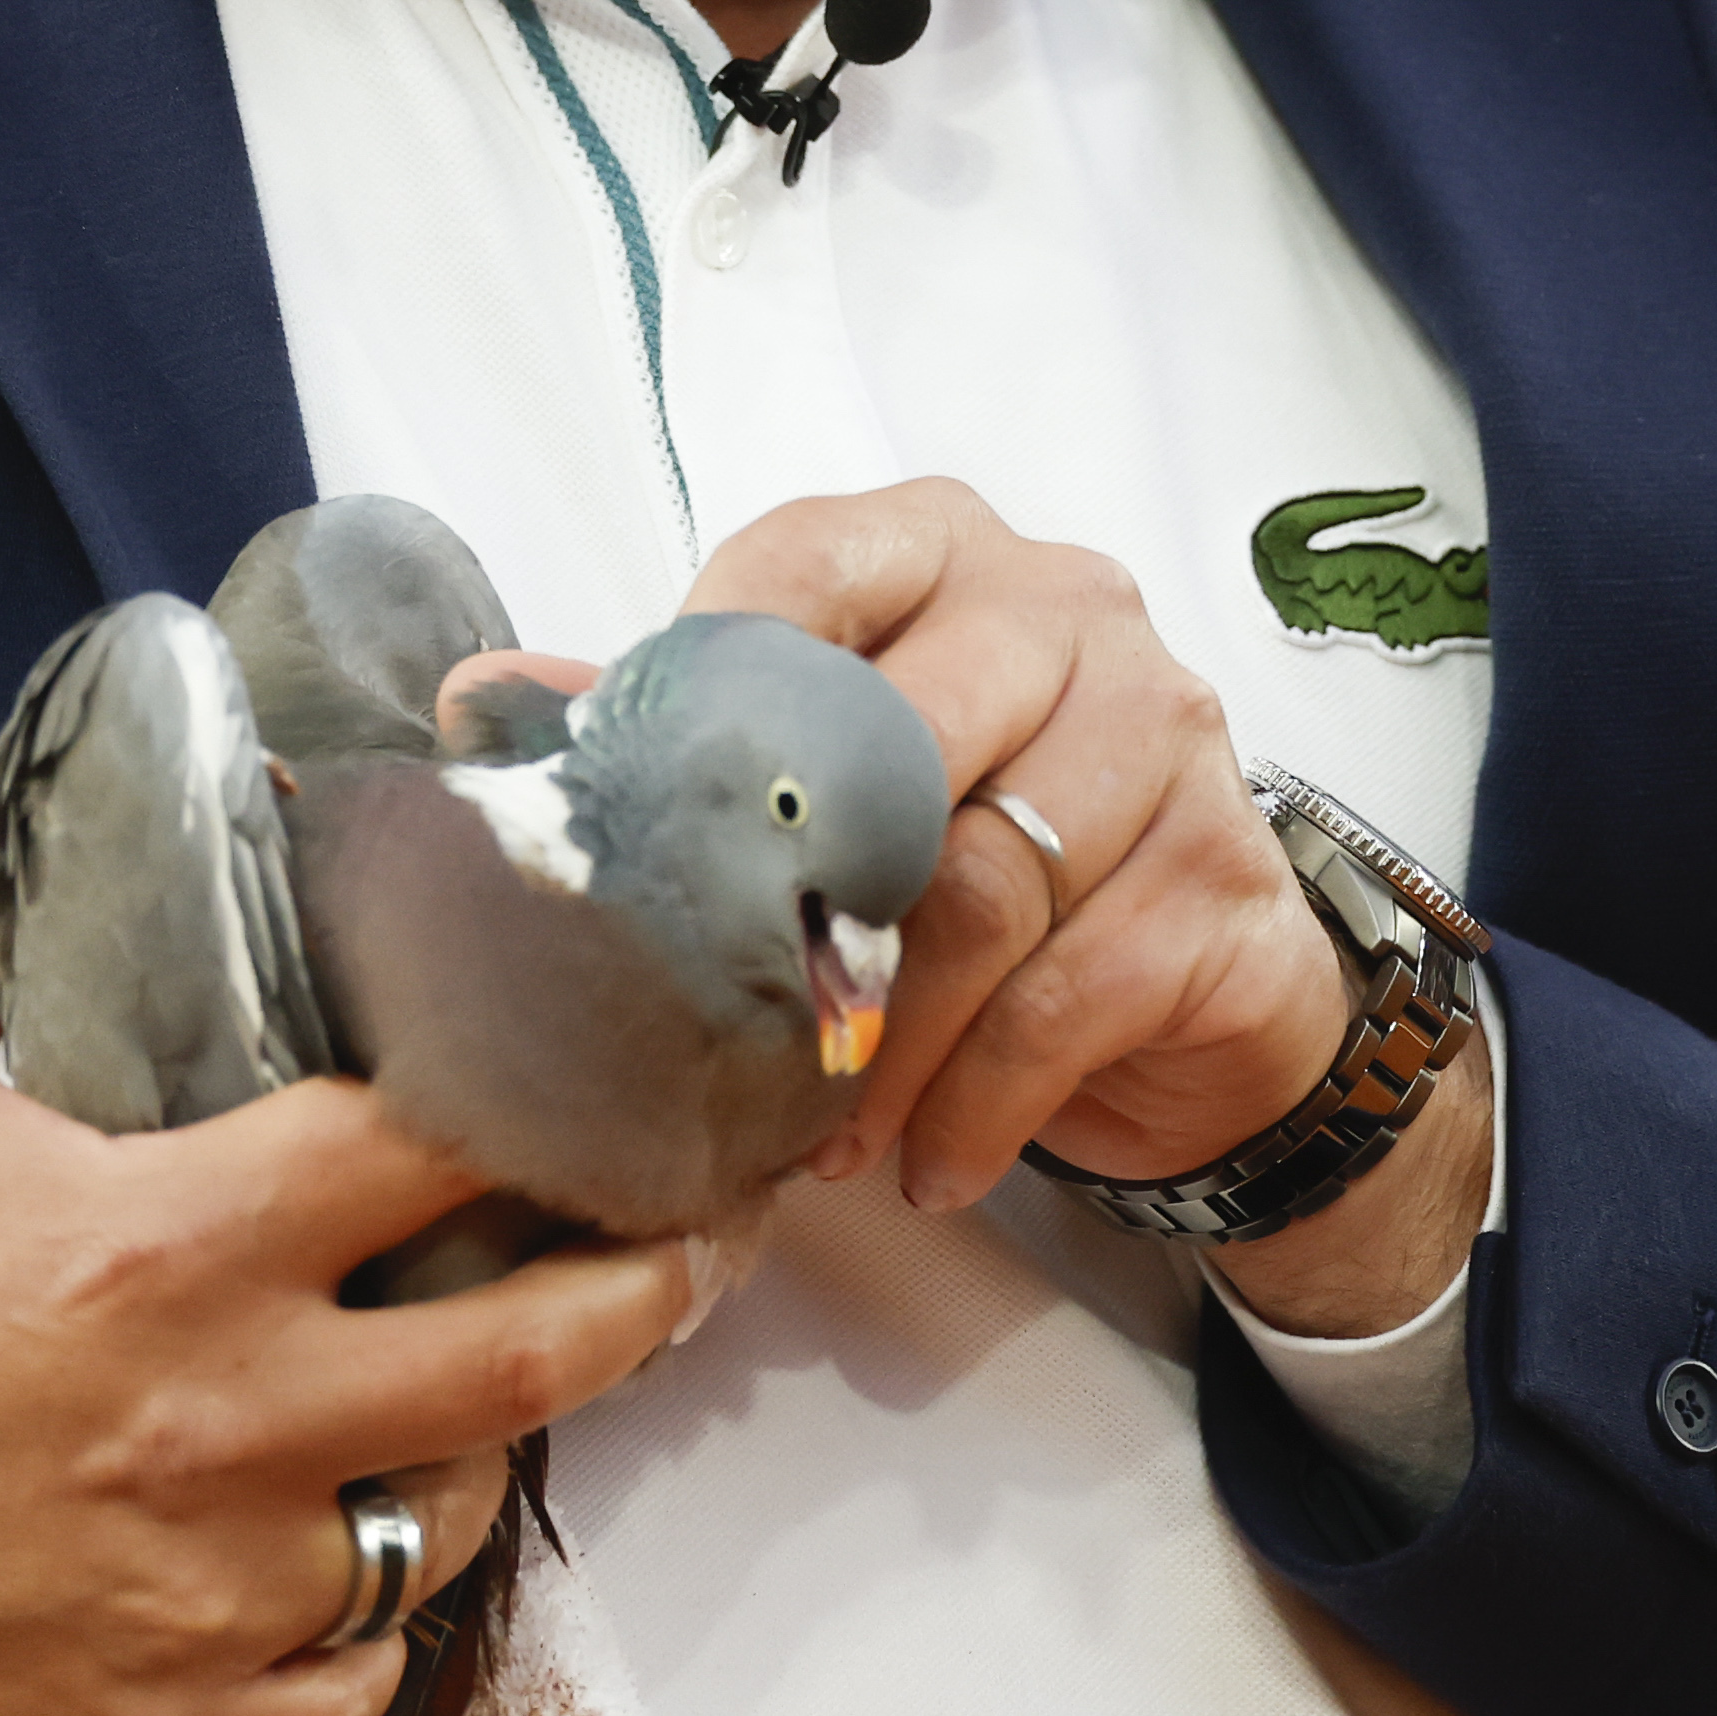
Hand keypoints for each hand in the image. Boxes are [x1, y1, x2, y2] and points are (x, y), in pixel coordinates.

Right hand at [0, 924, 699, 1715]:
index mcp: (168, 1248)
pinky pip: (346, 1689)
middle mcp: (221, 1425)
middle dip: (650, 1282)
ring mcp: (205, 1597)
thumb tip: (140, 831)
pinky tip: (336, 1563)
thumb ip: (37, 955)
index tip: (622, 1079)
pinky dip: (357, 1630)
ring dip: (483, 1456)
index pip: (447, 1147)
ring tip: (482, 1400)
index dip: (558, 1100)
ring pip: (456, 1525)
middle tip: (690, 1243)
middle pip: (541, 1345)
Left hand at [685, 480, 1487, 1340]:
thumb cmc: (986, 859)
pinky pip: (1066, 996)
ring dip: (877, 1041)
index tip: (639, 811)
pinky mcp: (1222, 873)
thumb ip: (688, 736)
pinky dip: (974, 1101)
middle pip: (899, 737)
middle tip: (724, 1030)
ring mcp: (1166, 730)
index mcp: (947, 551)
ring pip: (979, 885)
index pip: (808, 565)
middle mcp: (1069, 610)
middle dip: (796, 908)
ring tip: (814, 1134)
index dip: (708, 678)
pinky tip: (926, 1164)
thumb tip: (494, 692)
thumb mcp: (838, 785)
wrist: (1200, 991)